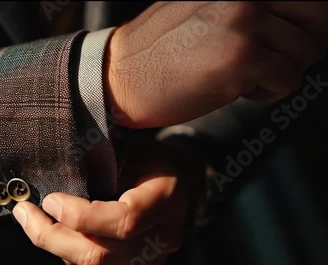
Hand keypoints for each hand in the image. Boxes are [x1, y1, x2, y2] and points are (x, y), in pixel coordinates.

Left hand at [12, 142, 205, 264]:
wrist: (183, 180)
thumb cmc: (155, 158)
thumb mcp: (136, 148)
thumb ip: (104, 163)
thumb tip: (57, 168)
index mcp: (167, 200)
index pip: (124, 221)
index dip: (82, 216)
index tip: (50, 199)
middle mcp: (161, 237)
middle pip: (101, 254)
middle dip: (52, 237)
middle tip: (24, 213)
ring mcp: (149, 259)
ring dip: (54, 245)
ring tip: (30, 220)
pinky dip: (67, 253)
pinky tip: (53, 232)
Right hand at [106, 1, 327, 128]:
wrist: (120, 75)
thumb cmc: (158, 49)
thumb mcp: (202, 8)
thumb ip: (244, 6)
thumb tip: (286, 17)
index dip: (303, 23)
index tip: (284, 40)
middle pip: (318, 18)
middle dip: (300, 45)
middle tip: (271, 61)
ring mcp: (245, 22)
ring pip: (306, 52)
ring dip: (280, 71)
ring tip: (243, 75)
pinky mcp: (243, 58)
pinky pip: (289, 80)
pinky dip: (268, 93)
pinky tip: (236, 89)